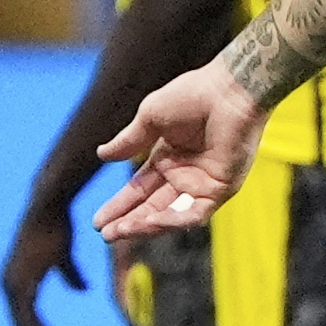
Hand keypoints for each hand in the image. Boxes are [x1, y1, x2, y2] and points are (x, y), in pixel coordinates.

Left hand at [0, 197, 87, 325]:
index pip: (24, 317)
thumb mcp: (63, 255)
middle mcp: (9, 286)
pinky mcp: (19, 284)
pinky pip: (27, 319)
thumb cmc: (56, 226)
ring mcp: (12, 286)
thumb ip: (70, 274)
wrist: (47, 207)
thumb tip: (81, 290)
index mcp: (17, 280)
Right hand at [92, 59, 267, 241]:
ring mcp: (203, 184)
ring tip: (120, 230)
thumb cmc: (193, 95)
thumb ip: (129, 141)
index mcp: (168, 156)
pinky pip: (195, 213)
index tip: (98, 221)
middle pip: (152, 206)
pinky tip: (150, 221)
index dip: (120, 205)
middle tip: (106, 234)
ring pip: (171, 215)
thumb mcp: (150, 117)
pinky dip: (174, 220)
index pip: (140, 189)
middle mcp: (184, 174)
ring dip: (145, 226)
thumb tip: (101, 155)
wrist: (227, 90)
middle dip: (128, 222)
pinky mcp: (221, 189)